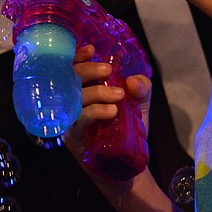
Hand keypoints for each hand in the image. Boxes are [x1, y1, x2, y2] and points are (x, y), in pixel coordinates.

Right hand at [63, 45, 152, 175]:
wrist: (128, 161)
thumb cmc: (128, 128)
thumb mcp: (139, 103)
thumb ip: (142, 88)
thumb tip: (133, 80)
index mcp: (85, 88)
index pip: (74, 67)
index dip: (78, 56)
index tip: (91, 49)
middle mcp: (72, 100)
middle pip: (70, 78)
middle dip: (88, 70)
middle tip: (107, 71)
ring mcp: (69, 118)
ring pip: (73, 98)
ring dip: (97, 92)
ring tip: (119, 96)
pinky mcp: (71, 136)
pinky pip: (78, 120)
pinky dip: (94, 112)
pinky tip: (110, 111)